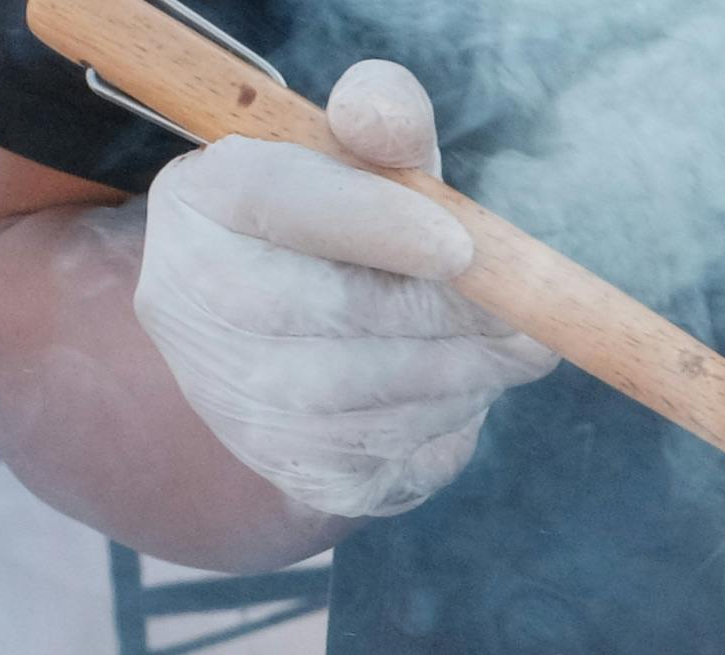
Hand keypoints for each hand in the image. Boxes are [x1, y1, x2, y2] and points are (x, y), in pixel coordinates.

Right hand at [131, 60, 554, 521]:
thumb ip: (379, 122)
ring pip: (383, 393)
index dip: (377, 224)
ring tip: (506, 347)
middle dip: (456, 313)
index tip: (464, 244)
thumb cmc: (334, 235)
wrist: (287, 349)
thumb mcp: (353, 164)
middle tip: (530, 314)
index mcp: (201, 201)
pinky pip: (399, 453)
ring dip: (470, 371)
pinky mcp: (292, 470)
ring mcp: (235, 400)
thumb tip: (387, 114)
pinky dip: (452, 423)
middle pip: (343, 311)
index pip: (278, 200)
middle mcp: (194, 305)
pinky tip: (458, 392)